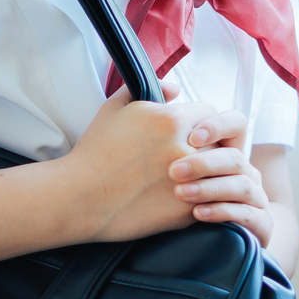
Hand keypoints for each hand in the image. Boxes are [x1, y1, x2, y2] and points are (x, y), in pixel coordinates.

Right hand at [63, 78, 219, 243]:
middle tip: (195, 156)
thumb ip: (148, 89)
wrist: (79, 196)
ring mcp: (190, 181)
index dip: (201, 123)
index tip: (193, 133)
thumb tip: (177, 88)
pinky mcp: (186, 210)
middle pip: (219, 142)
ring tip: (196, 179)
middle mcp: (185, 148)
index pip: (209, 113)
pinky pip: (211, 201)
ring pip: (219, 173)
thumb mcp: (115, 108)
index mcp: (171, 119)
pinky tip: (188, 199)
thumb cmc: (95, 151)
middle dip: (209, 148)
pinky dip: (204, 199)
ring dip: (210, 175)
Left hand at [168, 111, 274, 246]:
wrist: (202, 240)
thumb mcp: (169, 158)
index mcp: (227, 149)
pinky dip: (222, 211)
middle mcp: (245, 170)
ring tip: (180, 193)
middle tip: (172, 170)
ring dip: (210, 188)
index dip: (217, 125)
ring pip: (242, 184)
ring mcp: (255, 197)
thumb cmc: (174, 195)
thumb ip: (167, 122)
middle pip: (235, 156)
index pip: (235, 123)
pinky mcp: (260, 225)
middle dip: (204, 162)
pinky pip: (248, 215)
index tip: (191, 136)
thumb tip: (171, 89)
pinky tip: (197, 214)